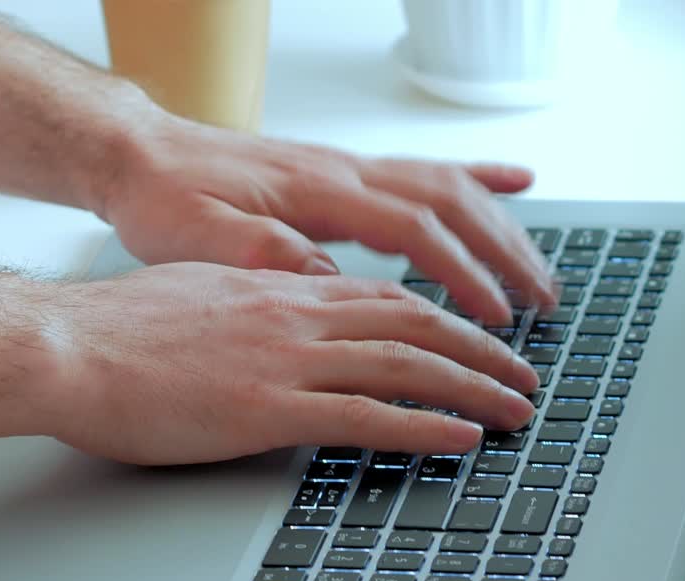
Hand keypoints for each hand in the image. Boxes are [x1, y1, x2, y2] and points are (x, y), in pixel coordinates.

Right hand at [40, 262, 537, 464]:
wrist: (65, 346)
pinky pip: (364, 415)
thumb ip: (252, 299)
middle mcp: (295, 314)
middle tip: (522, 375)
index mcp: (278, 289)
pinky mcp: (266, 407)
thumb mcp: (199, 291)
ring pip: (404, 364)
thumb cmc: (117, 328)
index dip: (442, 318)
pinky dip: (422, 425)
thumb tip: (279, 312)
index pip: (383, 297)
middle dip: (479, 350)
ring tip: (515, 409)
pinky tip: (460, 436)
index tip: (476, 336)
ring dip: (472, 387)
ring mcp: (284, 359)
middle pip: (414, 324)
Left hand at [100, 114, 555, 326]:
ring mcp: (350, 169)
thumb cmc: (165, 201)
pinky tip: (513, 186)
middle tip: (542, 305)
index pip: (414, 230)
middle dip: (504, 255)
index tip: (495, 319)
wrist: (142, 157)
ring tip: (538, 272)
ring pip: (449, 188)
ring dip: (501, 227)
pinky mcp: (345, 173)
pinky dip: (478, 180)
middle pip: (450, 205)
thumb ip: (264, 256)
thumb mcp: (197, 240)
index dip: (462, 276)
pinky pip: (426, 170)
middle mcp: (345, 173)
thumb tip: (330, 282)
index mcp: (316, 193)